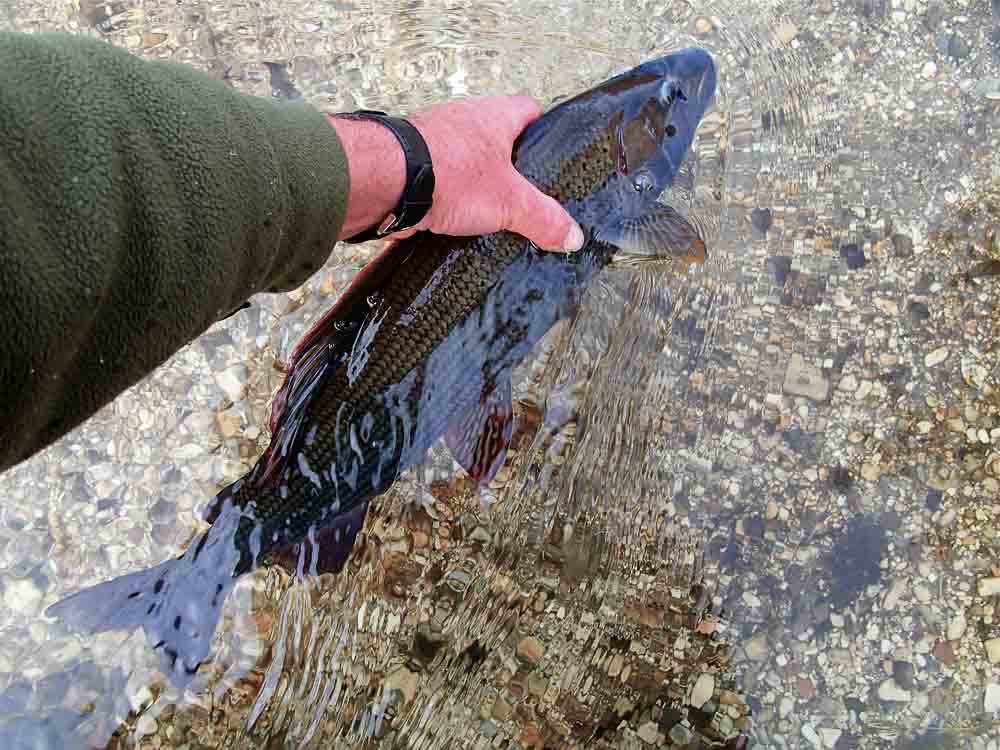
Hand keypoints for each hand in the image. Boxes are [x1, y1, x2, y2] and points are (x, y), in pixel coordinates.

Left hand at [403, 96, 583, 251]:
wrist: (388, 183)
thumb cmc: (449, 175)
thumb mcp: (510, 203)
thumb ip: (544, 219)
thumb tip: (572, 235)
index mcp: (494, 116)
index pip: (528, 109)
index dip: (542, 128)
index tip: (550, 148)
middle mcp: (463, 120)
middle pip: (495, 134)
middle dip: (507, 162)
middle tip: (522, 189)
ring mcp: (434, 140)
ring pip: (464, 156)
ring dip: (475, 179)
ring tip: (490, 208)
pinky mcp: (413, 163)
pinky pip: (439, 176)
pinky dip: (448, 194)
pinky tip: (455, 217)